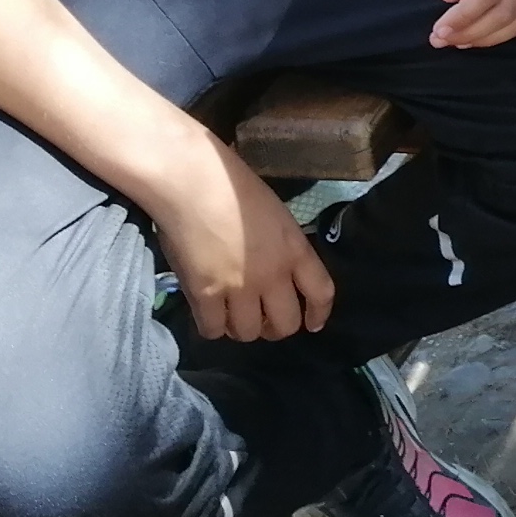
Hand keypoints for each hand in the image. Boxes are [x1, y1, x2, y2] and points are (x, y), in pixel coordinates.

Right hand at [142, 130, 336, 342]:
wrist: (193, 183)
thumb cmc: (233, 188)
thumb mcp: (277, 217)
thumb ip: (283, 249)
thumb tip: (279, 275)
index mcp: (296, 250)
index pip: (322, 293)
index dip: (318, 314)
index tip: (312, 324)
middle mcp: (274, 275)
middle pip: (286, 324)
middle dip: (275, 327)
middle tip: (261, 319)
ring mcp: (240, 287)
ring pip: (248, 333)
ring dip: (241, 328)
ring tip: (231, 315)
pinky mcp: (205, 295)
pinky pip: (214, 330)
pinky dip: (212, 326)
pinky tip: (208, 314)